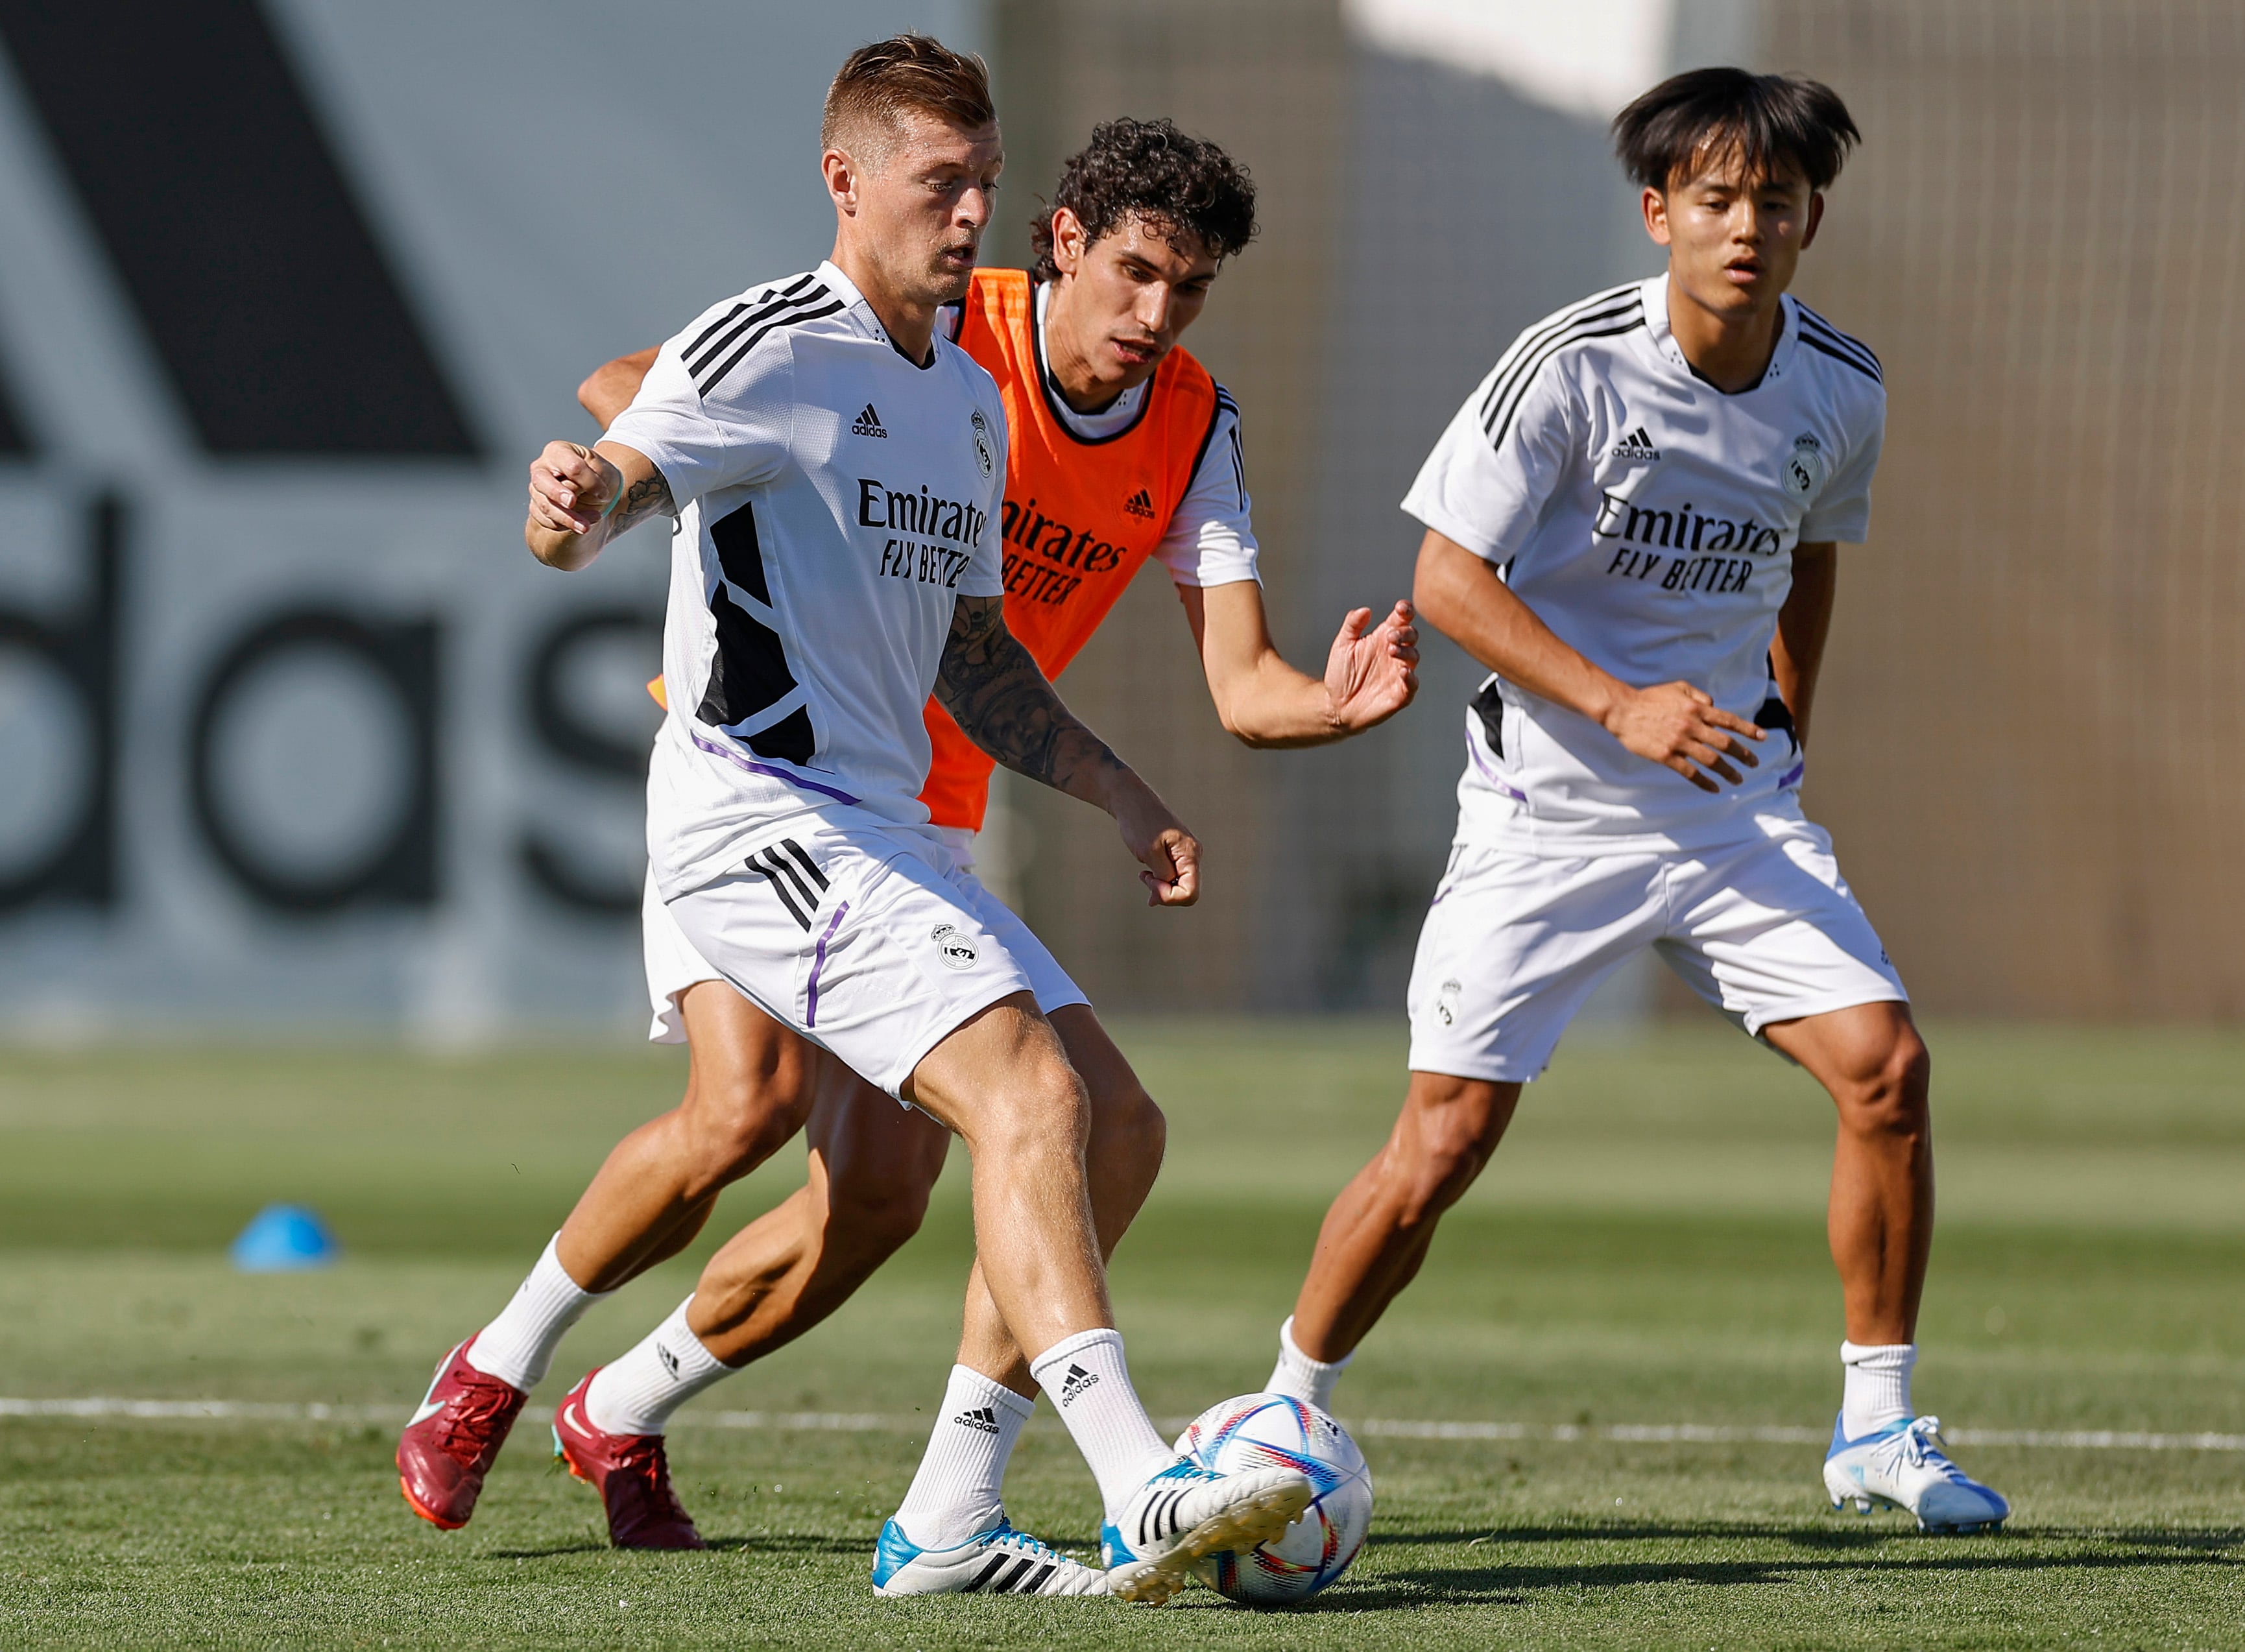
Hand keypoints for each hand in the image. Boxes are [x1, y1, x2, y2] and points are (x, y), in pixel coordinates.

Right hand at [528, 441, 621, 534]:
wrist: (595, 489)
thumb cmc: (597, 474)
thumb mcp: (600, 471)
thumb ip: (587, 479)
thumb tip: (570, 498)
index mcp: (558, 451)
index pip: (572, 467)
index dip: (589, 482)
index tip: (603, 493)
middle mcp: (541, 468)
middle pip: (543, 481)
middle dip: (558, 493)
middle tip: (572, 503)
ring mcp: (536, 489)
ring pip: (545, 506)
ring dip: (567, 519)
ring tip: (586, 527)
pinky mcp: (537, 507)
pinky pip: (545, 520)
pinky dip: (563, 526)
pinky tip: (581, 526)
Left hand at [1110, 780, 1200, 907]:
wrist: (1130, 799)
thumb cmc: (1139, 821)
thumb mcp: (1150, 852)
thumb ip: (1163, 876)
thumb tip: (1167, 894)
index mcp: (1190, 853)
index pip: (1190, 893)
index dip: (1169, 897)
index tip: (1151, 883)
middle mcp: (1193, 854)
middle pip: (1187, 891)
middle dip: (1165, 892)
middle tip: (1145, 878)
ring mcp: (1185, 854)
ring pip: (1179, 885)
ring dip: (1161, 886)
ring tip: (1144, 874)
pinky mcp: (1175, 853)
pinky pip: (1173, 876)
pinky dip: (1160, 879)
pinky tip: (1147, 872)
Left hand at [1323, 599, 1418, 734]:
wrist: (1336, 705)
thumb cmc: (1341, 673)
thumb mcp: (1342, 645)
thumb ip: (1352, 625)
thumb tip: (1364, 609)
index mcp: (1383, 637)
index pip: (1401, 619)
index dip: (1405, 611)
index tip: (1401, 608)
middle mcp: (1395, 653)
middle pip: (1411, 635)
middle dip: (1404, 632)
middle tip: (1390, 636)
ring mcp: (1399, 673)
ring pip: (1413, 657)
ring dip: (1405, 651)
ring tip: (1391, 650)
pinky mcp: (1401, 693)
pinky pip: (1412, 684)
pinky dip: (1411, 678)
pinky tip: (1403, 672)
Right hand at [1601, 681, 1764, 791]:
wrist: (1623, 710)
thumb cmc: (1650, 698)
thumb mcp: (1678, 688)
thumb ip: (1700, 696)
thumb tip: (1715, 705)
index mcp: (1696, 709)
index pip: (1728, 720)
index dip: (1748, 730)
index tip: (1763, 738)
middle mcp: (1691, 725)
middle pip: (1724, 743)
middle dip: (1743, 755)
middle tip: (1753, 764)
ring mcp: (1679, 742)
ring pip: (1711, 760)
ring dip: (1728, 772)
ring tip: (1737, 780)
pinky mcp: (1666, 756)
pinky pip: (1690, 772)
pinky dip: (1704, 782)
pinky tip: (1714, 788)